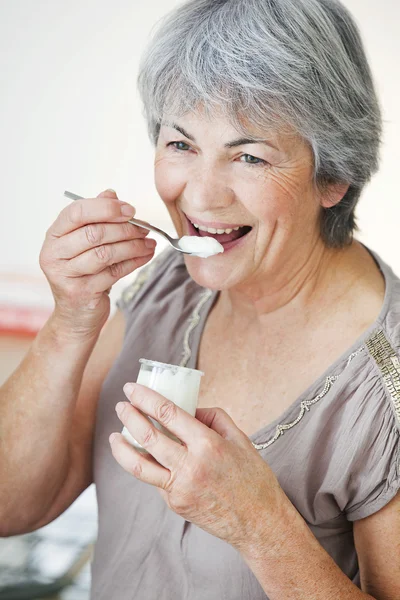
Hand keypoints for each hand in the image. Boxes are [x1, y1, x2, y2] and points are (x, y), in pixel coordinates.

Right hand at [39, 190, 155, 336]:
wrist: (75, 316)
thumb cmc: (82, 274)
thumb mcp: (84, 244)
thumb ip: (95, 218)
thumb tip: (110, 193)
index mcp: (53, 236)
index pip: (76, 212)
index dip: (106, 208)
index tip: (130, 210)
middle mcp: (54, 254)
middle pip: (94, 233)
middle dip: (125, 229)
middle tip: (145, 229)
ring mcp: (65, 275)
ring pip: (106, 253)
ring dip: (132, 246)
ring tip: (148, 243)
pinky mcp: (82, 292)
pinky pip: (114, 272)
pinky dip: (134, 262)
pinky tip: (146, 256)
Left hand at [110, 383, 285, 553]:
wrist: (259, 523)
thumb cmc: (253, 477)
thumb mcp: (240, 438)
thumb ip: (213, 417)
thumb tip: (188, 408)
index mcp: (208, 444)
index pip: (168, 414)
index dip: (145, 398)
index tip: (132, 388)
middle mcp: (190, 466)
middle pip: (148, 436)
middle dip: (130, 416)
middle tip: (121, 405)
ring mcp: (180, 489)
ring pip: (139, 465)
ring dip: (122, 447)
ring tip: (115, 435)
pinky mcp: (175, 505)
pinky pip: (155, 481)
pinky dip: (146, 466)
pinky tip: (143, 458)